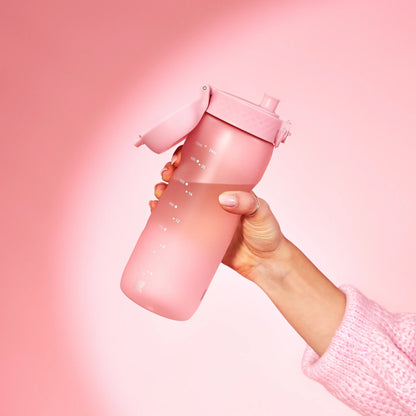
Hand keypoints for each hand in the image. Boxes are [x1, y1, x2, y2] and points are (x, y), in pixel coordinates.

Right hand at [149, 146, 291, 283]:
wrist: (265, 264)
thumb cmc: (267, 234)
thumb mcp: (261, 212)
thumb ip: (247, 203)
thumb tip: (224, 199)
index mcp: (227, 186)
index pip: (205, 165)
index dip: (188, 157)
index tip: (179, 158)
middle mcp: (211, 198)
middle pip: (185, 179)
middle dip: (171, 172)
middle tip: (168, 174)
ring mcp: (202, 216)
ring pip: (176, 198)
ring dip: (163, 190)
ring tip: (160, 191)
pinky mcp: (197, 234)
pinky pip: (175, 221)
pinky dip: (162, 213)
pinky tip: (155, 209)